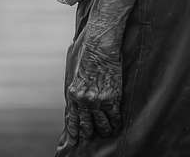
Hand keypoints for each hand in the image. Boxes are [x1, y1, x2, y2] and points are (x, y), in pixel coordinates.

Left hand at [58, 36, 122, 151]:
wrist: (100, 49)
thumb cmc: (87, 57)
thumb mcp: (75, 74)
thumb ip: (76, 90)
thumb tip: (76, 100)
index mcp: (73, 94)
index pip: (72, 119)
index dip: (74, 131)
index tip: (75, 140)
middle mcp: (84, 101)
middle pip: (86, 125)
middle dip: (89, 133)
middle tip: (91, 138)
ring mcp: (98, 102)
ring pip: (101, 125)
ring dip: (104, 130)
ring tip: (107, 133)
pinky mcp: (112, 100)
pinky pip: (115, 118)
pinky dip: (116, 123)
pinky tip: (117, 125)